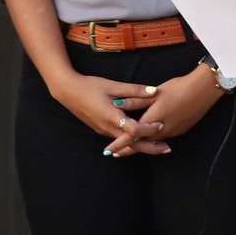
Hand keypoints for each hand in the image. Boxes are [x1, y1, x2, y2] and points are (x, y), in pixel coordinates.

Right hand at [50, 73, 167, 155]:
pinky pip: (119, 139)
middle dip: (151, 148)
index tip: (160, 124)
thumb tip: (154, 91)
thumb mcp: (112, 85)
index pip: (134, 130)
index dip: (148, 129)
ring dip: (142, 146)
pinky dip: (132, 142)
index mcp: (111, 117)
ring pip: (126, 144)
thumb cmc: (89, 86)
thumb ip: (134, 90)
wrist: (67, 91)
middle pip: (132, 144)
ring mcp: (103, 131)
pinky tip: (140, 140)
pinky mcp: (101, 129)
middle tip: (168, 148)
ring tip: (159, 145)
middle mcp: (107, 128)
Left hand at [106, 69, 221, 157]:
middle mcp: (163, 130)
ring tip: (128, 147)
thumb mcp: (155, 93)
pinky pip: (163, 139)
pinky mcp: (180, 130)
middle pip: (142, 144)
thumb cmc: (178, 88)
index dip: (120, 144)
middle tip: (114, 153)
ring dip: (140, 145)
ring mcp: (173, 132)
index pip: (133, 136)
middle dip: (128, 149)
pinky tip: (149, 138)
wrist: (203, 91)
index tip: (109, 150)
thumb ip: (135, 101)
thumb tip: (116, 104)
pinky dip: (152, 141)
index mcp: (154, 120)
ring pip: (153, 142)